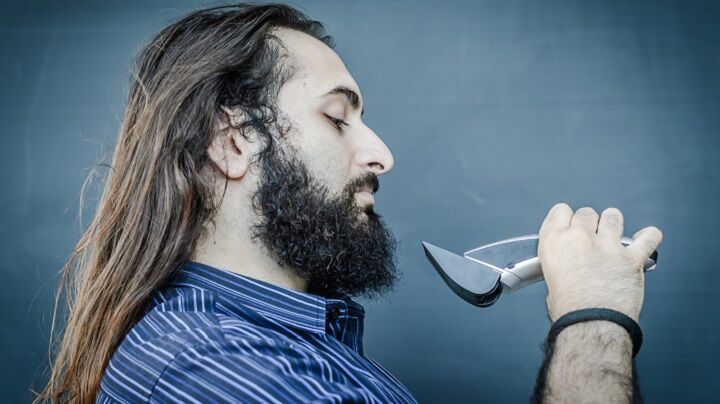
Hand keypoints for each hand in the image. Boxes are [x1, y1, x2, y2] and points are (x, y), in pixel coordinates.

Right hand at [538, 203, 662, 321]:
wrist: (591, 325)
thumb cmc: (569, 310)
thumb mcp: (551, 280)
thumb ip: (561, 263)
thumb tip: (571, 266)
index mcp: (555, 241)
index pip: (560, 211)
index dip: (567, 218)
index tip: (570, 225)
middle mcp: (580, 237)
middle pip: (587, 213)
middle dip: (590, 223)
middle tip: (591, 239)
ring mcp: (608, 246)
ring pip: (613, 217)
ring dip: (613, 224)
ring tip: (613, 235)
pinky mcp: (632, 258)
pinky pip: (648, 237)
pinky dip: (649, 237)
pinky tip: (645, 240)